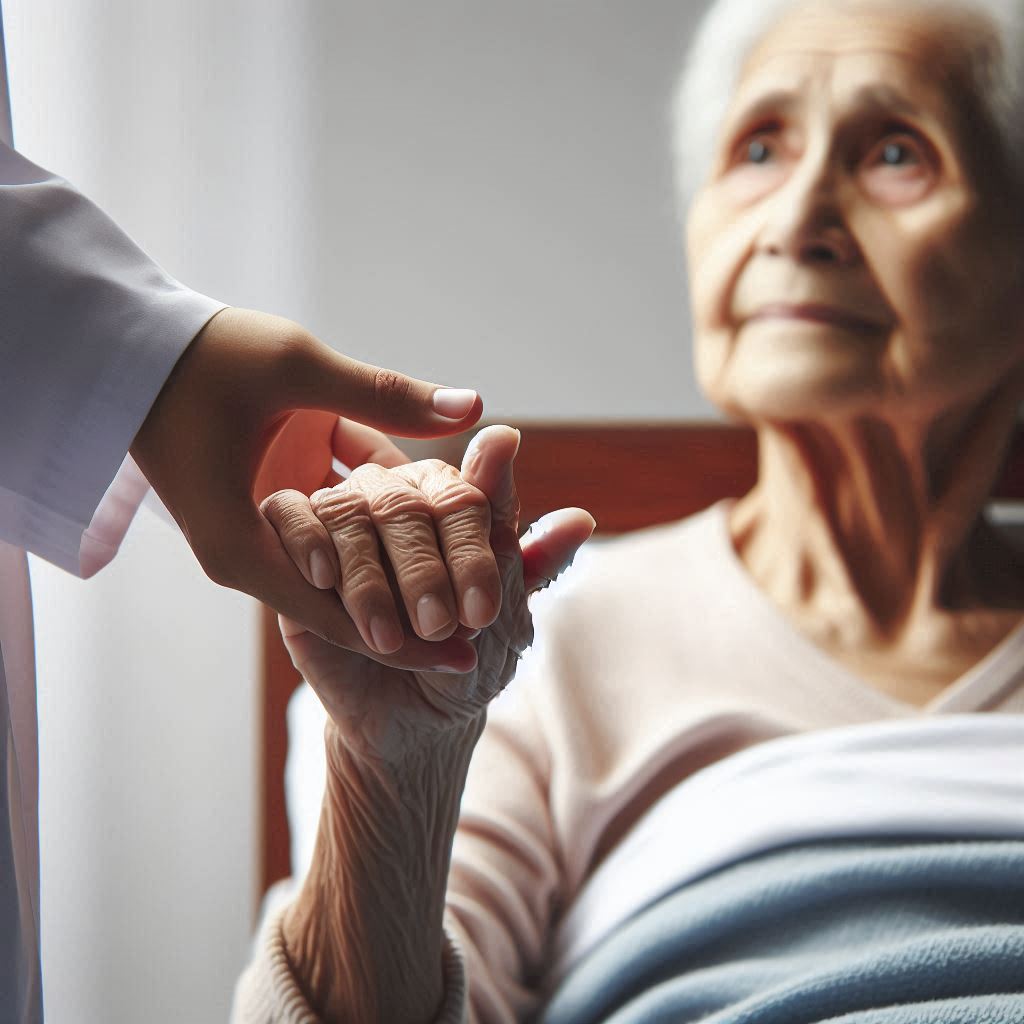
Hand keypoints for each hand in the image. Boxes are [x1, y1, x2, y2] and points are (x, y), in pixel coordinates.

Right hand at [129, 306, 482, 647]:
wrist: (131, 349)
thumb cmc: (200, 355)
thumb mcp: (294, 368)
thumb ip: (381, 394)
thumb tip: (474, 407)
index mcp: (239, 540)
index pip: (334, 612)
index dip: (404, 638)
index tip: (467, 656)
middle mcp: (243, 555)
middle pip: (336, 610)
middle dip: (404, 631)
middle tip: (474, 656)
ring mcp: (252, 539)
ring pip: (334, 585)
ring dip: (391, 596)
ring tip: (457, 621)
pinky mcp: (263, 515)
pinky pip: (326, 549)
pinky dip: (372, 553)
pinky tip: (423, 557)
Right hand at [265, 425, 595, 763]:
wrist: (409, 721)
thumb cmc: (464, 659)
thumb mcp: (503, 618)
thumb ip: (531, 565)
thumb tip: (581, 519)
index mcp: (450, 502)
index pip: (463, 496)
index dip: (474, 547)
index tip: (484, 610)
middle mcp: (395, 500)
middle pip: (402, 500)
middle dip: (424, 568)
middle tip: (442, 626)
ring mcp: (341, 522)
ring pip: (347, 509)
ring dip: (370, 578)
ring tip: (392, 638)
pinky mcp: (289, 547)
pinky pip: (285, 514)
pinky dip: (306, 540)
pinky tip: (326, 581)